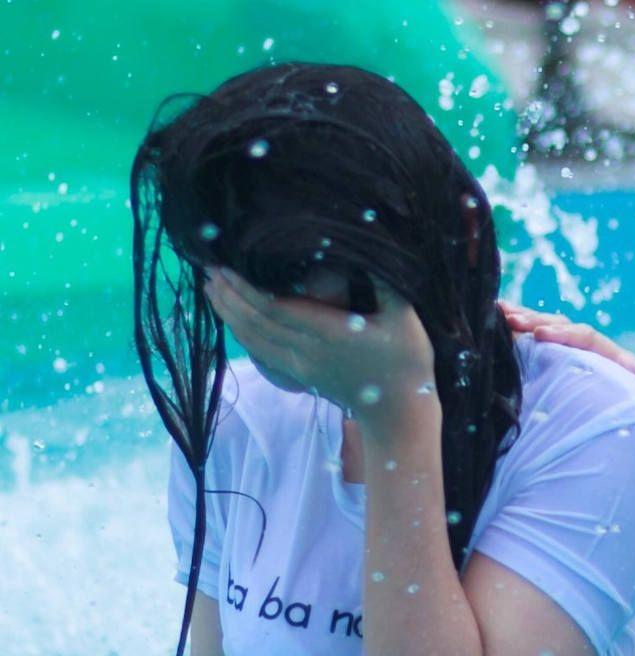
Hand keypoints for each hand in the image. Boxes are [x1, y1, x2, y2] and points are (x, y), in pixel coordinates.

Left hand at [204, 267, 435, 421]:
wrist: (398, 414)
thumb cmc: (407, 363)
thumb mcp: (404, 318)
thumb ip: (384, 281)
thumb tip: (365, 242)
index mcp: (329, 333)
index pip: (274, 309)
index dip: (244, 289)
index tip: (224, 266)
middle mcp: (308, 351)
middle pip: (256, 322)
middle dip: (228, 296)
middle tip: (207, 269)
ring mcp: (301, 366)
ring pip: (253, 339)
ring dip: (229, 314)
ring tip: (211, 290)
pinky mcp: (300, 375)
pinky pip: (261, 352)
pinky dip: (241, 333)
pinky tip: (232, 319)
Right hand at [498, 301, 634, 420]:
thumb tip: (634, 362)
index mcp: (615, 361)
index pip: (587, 338)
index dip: (564, 333)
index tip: (540, 335)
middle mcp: (595, 358)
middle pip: (563, 329)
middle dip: (535, 320)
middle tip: (507, 317)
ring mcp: (577, 369)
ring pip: (550, 337)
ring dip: (525, 324)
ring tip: (498, 313)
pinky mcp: (562, 382)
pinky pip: (542, 357)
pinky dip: (522, 342)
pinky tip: (501, 332)